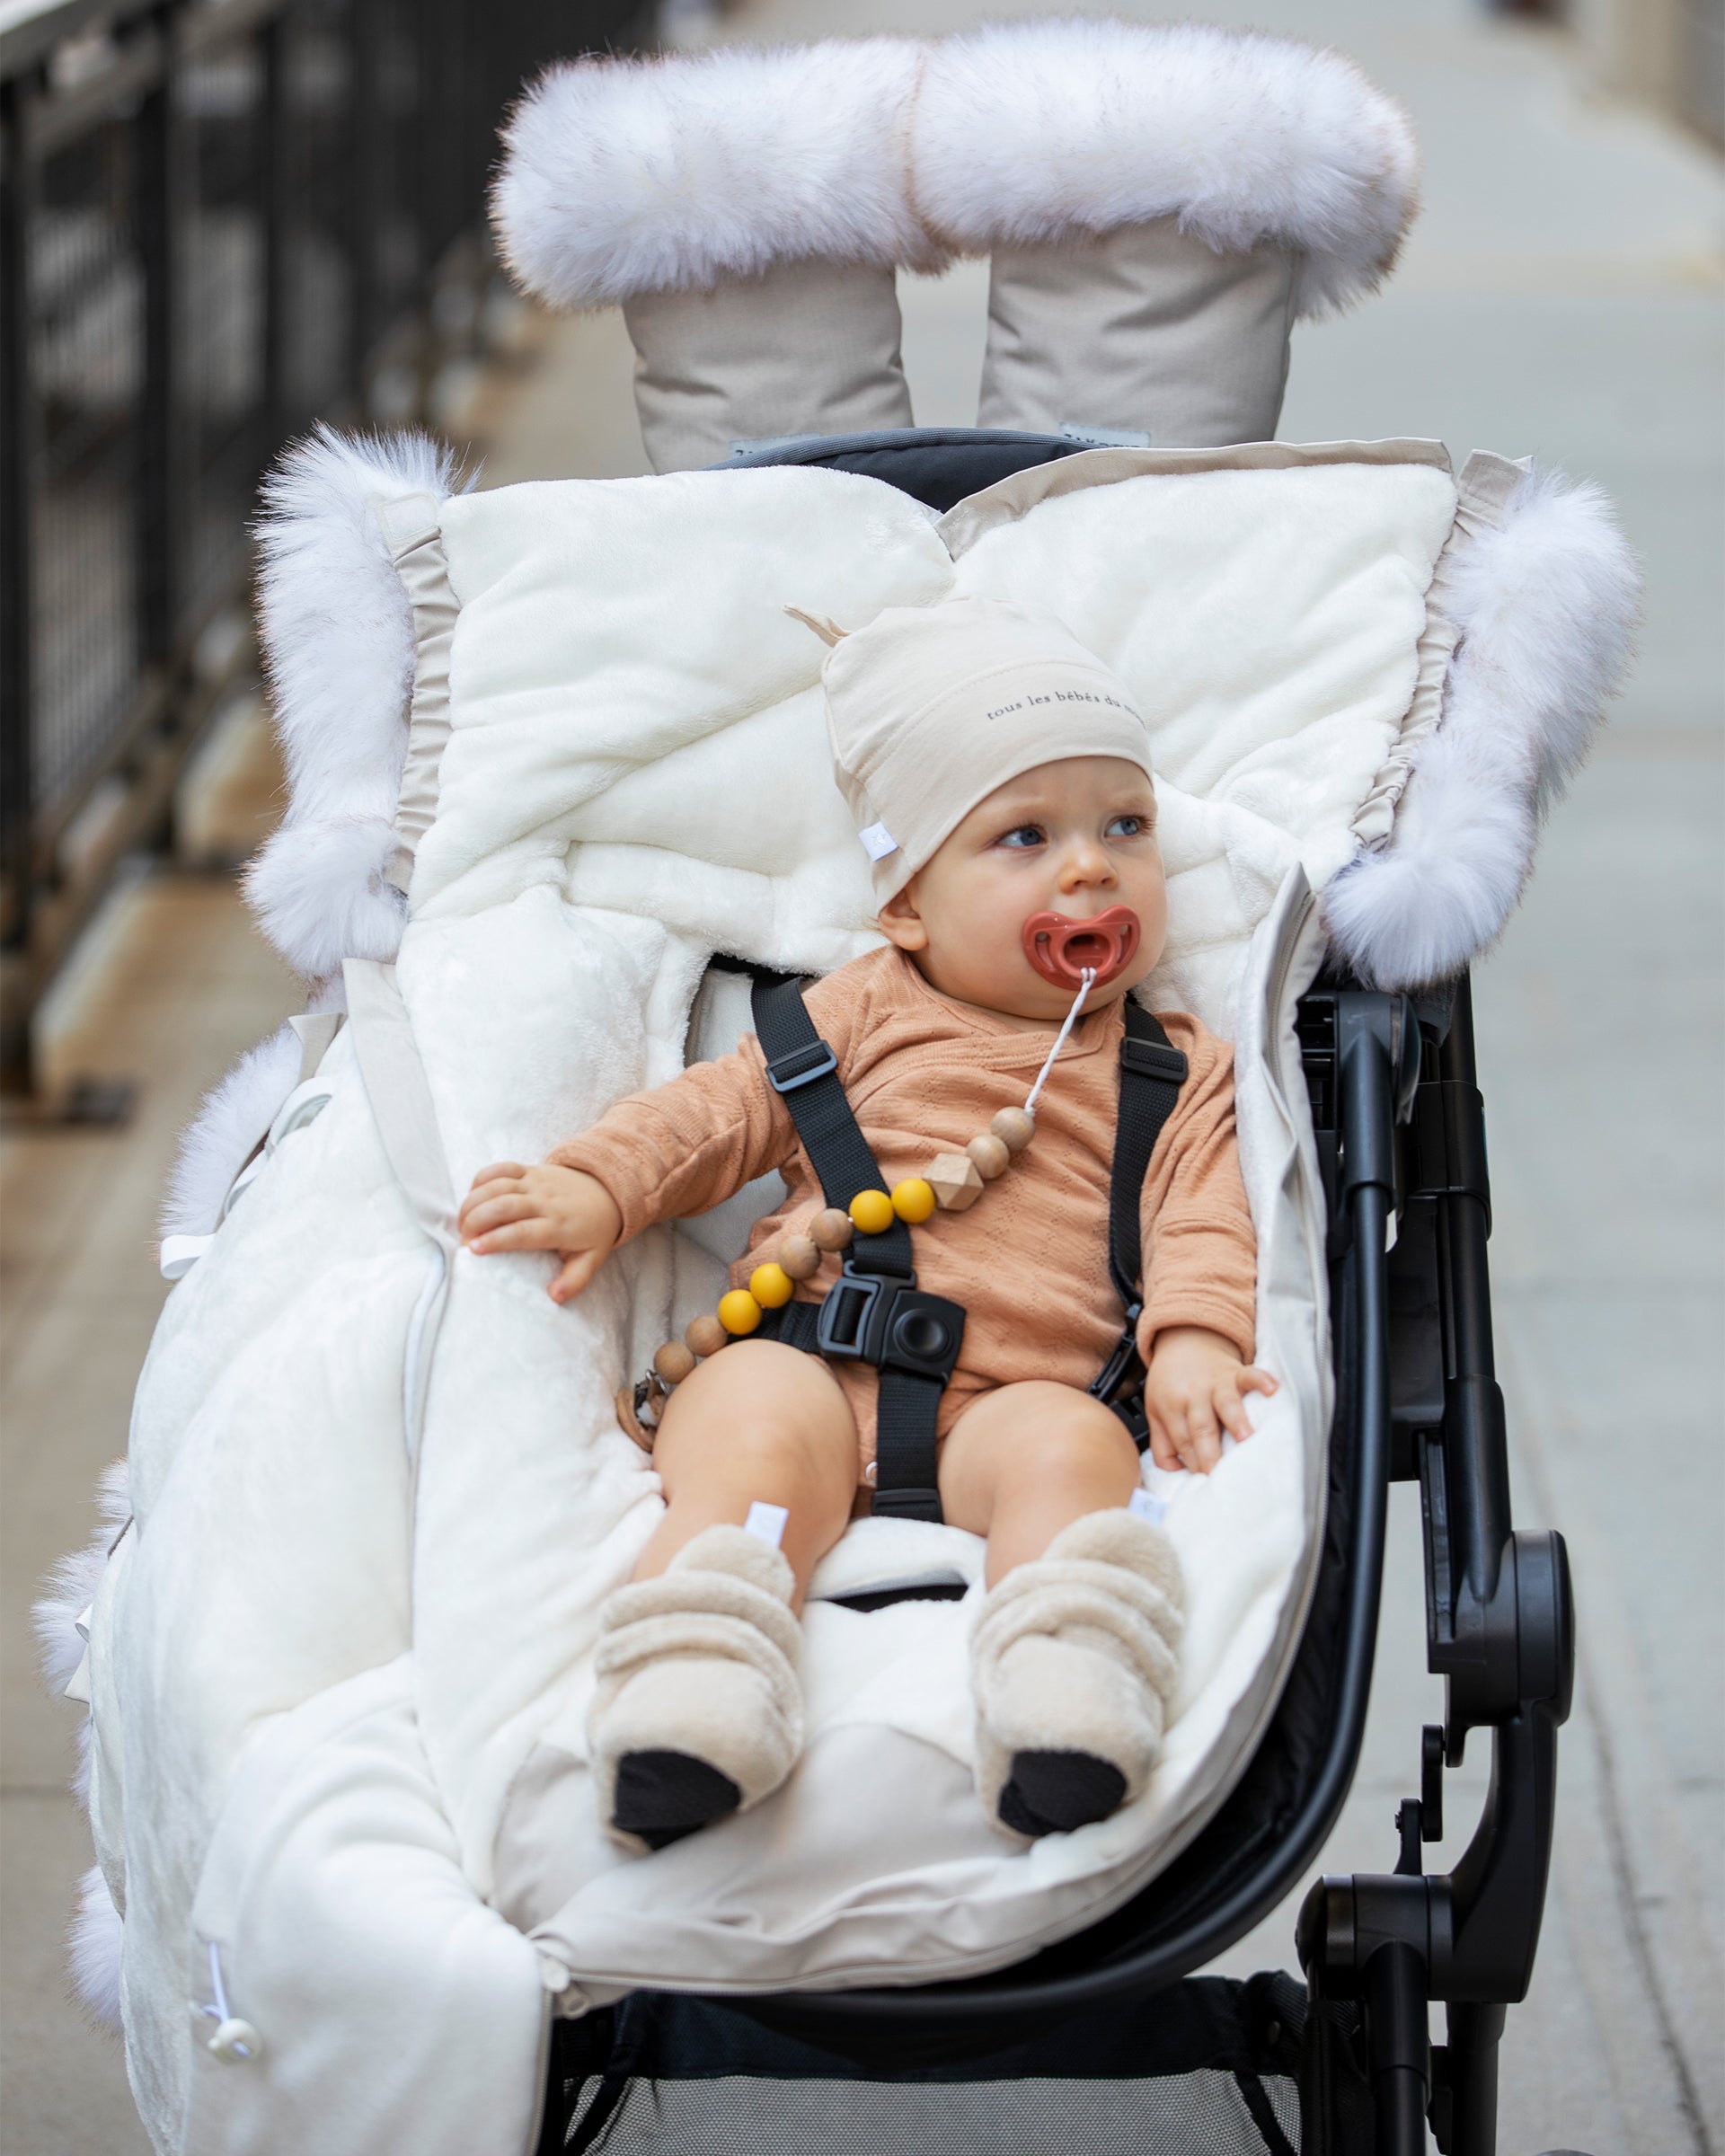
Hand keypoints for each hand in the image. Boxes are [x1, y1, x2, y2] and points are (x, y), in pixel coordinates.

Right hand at [458, 1161, 622, 1303]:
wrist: (607, 1191)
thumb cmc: (594, 1230)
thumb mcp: (591, 1258)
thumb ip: (575, 1280)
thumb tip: (555, 1297)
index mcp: (559, 1225)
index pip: (523, 1231)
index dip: (497, 1239)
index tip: (475, 1250)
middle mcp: (545, 1201)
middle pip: (504, 1205)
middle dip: (477, 1221)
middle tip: (464, 1240)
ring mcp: (536, 1182)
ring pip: (498, 1185)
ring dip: (473, 1202)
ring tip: (462, 1224)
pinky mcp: (530, 1170)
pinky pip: (501, 1168)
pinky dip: (481, 1179)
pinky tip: (472, 1197)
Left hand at [1141, 1324, 1276, 1475]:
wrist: (1182, 1342)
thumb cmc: (1170, 1383)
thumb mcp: (1155, 1411)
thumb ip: (1162, 1445)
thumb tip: (1176, 1471)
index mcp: (1171, 1407)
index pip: (1183, 1441)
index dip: (1193, 1462)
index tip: (1205, 1481)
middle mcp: (1192, 1395)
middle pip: (1201, 1427)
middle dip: (1210, 1451)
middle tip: (1219, 1473)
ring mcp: (1215, 1383)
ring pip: (1225, 1403)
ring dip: (1236, 1420)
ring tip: (1246, 1438)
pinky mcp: (1235, 1371)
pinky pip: (1250, 1374)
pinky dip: (1262, 1380)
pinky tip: (1273, 1390)